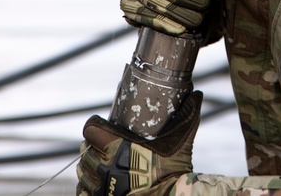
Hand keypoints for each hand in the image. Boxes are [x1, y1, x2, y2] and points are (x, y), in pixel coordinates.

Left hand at [77, 91, 200, 195]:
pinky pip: (83, 192)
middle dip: (93, 147)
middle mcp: (105, 166)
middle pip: (85, 151)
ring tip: (99, 165)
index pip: (91, 129)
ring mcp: (102, 187)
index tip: (100, 126)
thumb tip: (197, 94)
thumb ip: (188, 114)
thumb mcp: (182, 139)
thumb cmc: (175, 170)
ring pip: (83, 172)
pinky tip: (96, 185)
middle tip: (102, 146)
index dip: (95, 126)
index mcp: (116, 147)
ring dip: (88, 167)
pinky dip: (87, 188)